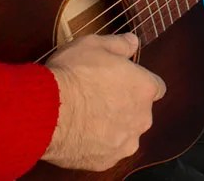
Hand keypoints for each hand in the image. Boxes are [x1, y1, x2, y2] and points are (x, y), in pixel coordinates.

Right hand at [41, 33, 165, 171]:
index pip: (156, 87)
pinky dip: (96, 144)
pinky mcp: (106, 161)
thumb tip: (133, 42)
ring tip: (85, 117)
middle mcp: (141, 118)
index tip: (123, 82)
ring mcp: (124, 143)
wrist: (47, 110)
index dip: (138, 83)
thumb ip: (119, 44)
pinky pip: (106, 151)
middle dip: (124, 106)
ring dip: (112, 127)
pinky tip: (78, 133)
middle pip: (140, 112)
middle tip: (98, 97)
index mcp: (144, 88)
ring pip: (124, 134)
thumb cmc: (73, 74)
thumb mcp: (95, 45)